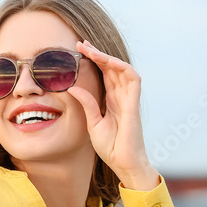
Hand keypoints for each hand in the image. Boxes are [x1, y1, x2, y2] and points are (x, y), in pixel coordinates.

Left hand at [65, 40, 156, 187]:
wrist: (124, 163)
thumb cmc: (111, 146)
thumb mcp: (93, 123)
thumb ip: (87, 104)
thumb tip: (73, 87)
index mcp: (112, 100)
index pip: (104, 74)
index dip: (94, 60)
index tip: (79, 50)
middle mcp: (122, 96)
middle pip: (111, 68)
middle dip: (98, 53)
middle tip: (81, 43)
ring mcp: (129, 99)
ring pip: (122, 69)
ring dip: (108, 57)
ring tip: (91, 49)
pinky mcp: (133, 105)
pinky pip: (133, 80)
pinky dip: (122, 68)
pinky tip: (109, 60)